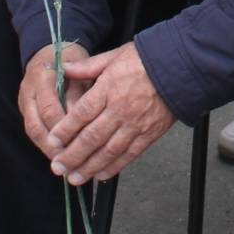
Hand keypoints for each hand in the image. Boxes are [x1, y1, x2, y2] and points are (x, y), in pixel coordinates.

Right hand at [17, 42, 88, 160]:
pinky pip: (33, 130)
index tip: (77, 142)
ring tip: (63, 163)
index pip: (49, 107)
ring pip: (32, 130)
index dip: (62, 127)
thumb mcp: (80, 71)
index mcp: (43, 76)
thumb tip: (83, 123)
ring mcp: (24, 101)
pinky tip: (58, 154)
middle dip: (52, 145)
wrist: (49, 50)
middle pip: (35, 124)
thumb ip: (79, 94)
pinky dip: (45, 143)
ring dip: (47, 148)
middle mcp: (28, 90)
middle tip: (68, 160)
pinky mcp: (24, 109)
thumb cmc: (71, 60)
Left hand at [48, 43, 175, 183]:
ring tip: (74, 178)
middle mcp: (120, 109)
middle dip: (72, 155)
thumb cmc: (146, 59)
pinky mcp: (149, 134)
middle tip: (57, 167)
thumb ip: (88, 66)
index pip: (81, 113)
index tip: (52, 141)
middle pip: (91, 137)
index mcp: (109, 88)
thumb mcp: (114, 56)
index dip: (65, 130)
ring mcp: (135, 124)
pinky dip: (114, 167)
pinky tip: (100, 175)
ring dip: (89, 167)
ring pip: (108, 151)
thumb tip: (64, 68)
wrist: (181, 67)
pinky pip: (129, 155)